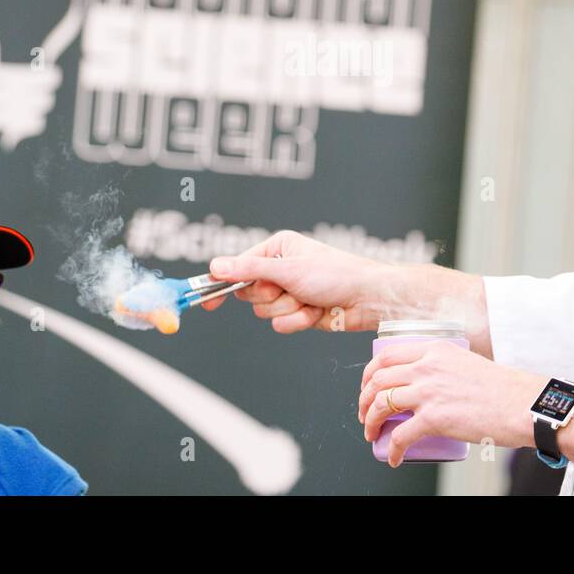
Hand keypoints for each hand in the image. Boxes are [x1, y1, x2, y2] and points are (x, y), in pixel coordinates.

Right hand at [206, 230, 388, 332]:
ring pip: (264, 312)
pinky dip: (298, 321)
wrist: (367, 300)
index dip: (223, 283)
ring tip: (309, 299)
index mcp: (277, 249)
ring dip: (288, 309)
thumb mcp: (289, 270)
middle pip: (248, 293)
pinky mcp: (297, 311)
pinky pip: (280, 324)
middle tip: (291, 289)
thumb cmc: (337, 275)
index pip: (238, 266)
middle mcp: (280, 269)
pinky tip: (316, 312)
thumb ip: (250, 270)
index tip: (207, 299)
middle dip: (271, 296)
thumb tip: (215, 266)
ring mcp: (288, 291)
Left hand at [357, 339, 544, 465]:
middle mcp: (427, 366)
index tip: (367, 386)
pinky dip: (392, 449)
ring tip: (372, 433)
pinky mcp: (434, 418)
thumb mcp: (466, 362)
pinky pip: (401, 435)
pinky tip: (394, 457)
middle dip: (364, 398)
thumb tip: (428, 384)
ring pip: (381, 404)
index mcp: (434, 350)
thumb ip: (444, 368)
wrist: (522, 404)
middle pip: (378, 378)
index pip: (387, 355)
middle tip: (364, 412)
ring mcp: (429, 391)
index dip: (369, 373)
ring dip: (370, 421)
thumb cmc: (502, 388)